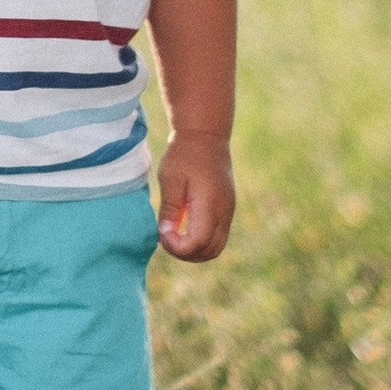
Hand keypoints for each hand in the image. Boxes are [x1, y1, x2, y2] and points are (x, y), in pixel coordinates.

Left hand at [157, 131, 234, 260]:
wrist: (206, 135)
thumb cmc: (185, 154)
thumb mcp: (171, 178)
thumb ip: (169, 208)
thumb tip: (164, 235)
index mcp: (210, 204)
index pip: (197, 243)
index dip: (177, 247)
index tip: (162, 233)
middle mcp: (224, 212)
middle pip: (209, 251)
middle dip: (185, 254)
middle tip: (165, 238)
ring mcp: (228, 212)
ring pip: (216, 247)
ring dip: (194, 250)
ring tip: (173, 235)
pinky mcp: (227, 209)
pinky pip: (217, 236)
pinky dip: (201, 241)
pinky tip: (183, 228)